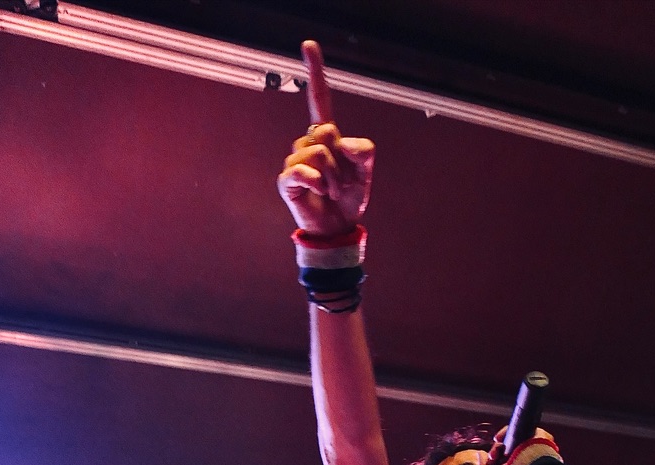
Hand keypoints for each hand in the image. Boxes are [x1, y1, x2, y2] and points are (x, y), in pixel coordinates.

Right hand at [277, 41, 373, 236]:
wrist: (338, 228)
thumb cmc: (349, 199)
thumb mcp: (366, 172)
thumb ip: (364, 151)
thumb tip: (340, 141)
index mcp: (327, 138)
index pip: (320, 100)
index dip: (315, 73)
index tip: (309, 45)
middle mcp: (308, 144)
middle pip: (326, 132)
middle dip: (341, 160)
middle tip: (343, 183)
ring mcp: (295, 162)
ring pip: (317, 153)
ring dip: (333, 177)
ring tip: (333, 191)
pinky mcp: (287, 181)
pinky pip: (302, 170)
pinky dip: (317, 182)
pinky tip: (322, 192)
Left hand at [477, 425, 563, 464]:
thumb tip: (480, 454)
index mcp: (514, 464)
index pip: (503, 452)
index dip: (495, 452)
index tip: (492, 456)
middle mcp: (523, 454)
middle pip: (508, 442)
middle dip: (498, 446)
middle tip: (495, 453)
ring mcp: (532, 446)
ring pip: (516, 434)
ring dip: (505, 436)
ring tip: (500, 444)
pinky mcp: (540, 438)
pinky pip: (529, 427)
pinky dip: (517, 428)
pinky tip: (510, 435)